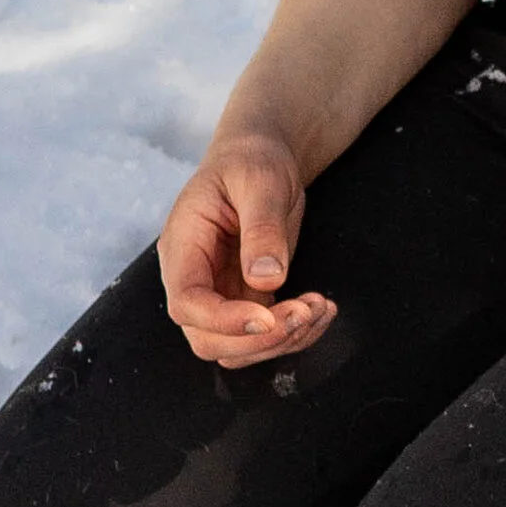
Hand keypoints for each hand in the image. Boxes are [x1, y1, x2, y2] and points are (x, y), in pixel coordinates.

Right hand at [157, 132, 336, 368]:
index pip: (187, 302)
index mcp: (183, 246)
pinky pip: (263, 335)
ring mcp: (219, 293)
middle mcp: (194, 277)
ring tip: (320, 309)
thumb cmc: (252, 161)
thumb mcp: (260, 181)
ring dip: (281, 341)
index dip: (224, 321)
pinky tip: (322, 309)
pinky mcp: (246, 298)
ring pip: (236, 348)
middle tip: (306, 312)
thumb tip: (267, 279)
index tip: (268, 317)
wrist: (261, 158)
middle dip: (259, 339)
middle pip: (207, 338)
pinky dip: (294, 333)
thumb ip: (261, 227)